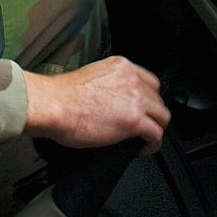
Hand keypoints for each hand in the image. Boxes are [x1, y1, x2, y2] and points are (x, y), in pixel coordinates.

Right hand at [22, 56, 169, 152]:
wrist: (54, 105)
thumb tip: (112, 101)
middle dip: (152, 114)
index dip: (148, 99)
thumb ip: (109, 84)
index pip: (149, 81)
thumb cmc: (62, 95)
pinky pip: (156, 135)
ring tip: (145, 140)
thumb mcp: (91, 77)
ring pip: (162, 116)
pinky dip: (153, 145)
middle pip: (157, 98)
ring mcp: (136, 99)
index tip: (144, 109)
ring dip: (156, 129)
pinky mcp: (134, 120)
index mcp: (121, 66)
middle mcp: (132, 79)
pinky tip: (144, 150)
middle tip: (144, 127)